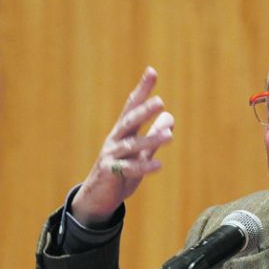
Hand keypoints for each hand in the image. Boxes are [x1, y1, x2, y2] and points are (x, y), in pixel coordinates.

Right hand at [71, 66, 174, 225]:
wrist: (98, 197)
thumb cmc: (120, 171)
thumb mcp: (140, 153)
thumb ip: (154, 136)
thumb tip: (169, 117)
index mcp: (123, 132)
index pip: (132, 106)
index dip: (142, 89)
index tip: (152, 71)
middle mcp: (115, 139)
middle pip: (129, 121)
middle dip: (144, 110)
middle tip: (160, 101)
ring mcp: (110, 155)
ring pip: (132, 145)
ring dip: (151, 139)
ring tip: (170, 136)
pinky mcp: (110, 172)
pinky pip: (128, 169)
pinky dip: (144, 166)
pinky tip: (159, 165)